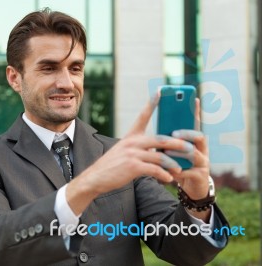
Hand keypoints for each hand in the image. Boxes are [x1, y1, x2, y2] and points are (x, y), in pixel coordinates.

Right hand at [66, 94, 194, 214]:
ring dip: (173, 163)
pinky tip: (168, 179)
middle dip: (178, 144)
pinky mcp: (133, 166)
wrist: (95, 178)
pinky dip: (164, 174)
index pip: (142, 116)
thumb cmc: (111, 166)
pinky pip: (154, 169)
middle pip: (161, 139)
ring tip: (180, 169)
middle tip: (191, 148)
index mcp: (130, 136)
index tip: (160, 92)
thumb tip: (157, 151)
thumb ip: (139, 148)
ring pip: (160, 156)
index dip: (152, 103)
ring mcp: (132, 154)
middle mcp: (132, 142)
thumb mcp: (123, 151)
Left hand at [167, 98, 209, 200]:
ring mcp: (203, 162)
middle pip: (199, 137)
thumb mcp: (174, 150)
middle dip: (186, 134)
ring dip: (179, 152)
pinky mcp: (200, 176)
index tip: (194, 100)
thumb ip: (168, 140)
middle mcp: (202, 149)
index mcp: (195, 141)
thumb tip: (156, 129)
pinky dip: (178, 170)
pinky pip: (189, 171)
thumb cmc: (180, 164)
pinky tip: (169, 170)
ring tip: (166, 151)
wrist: (191, 188)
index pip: (196, 124)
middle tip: (173, 133)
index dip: (195, 112)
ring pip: (194, 154)